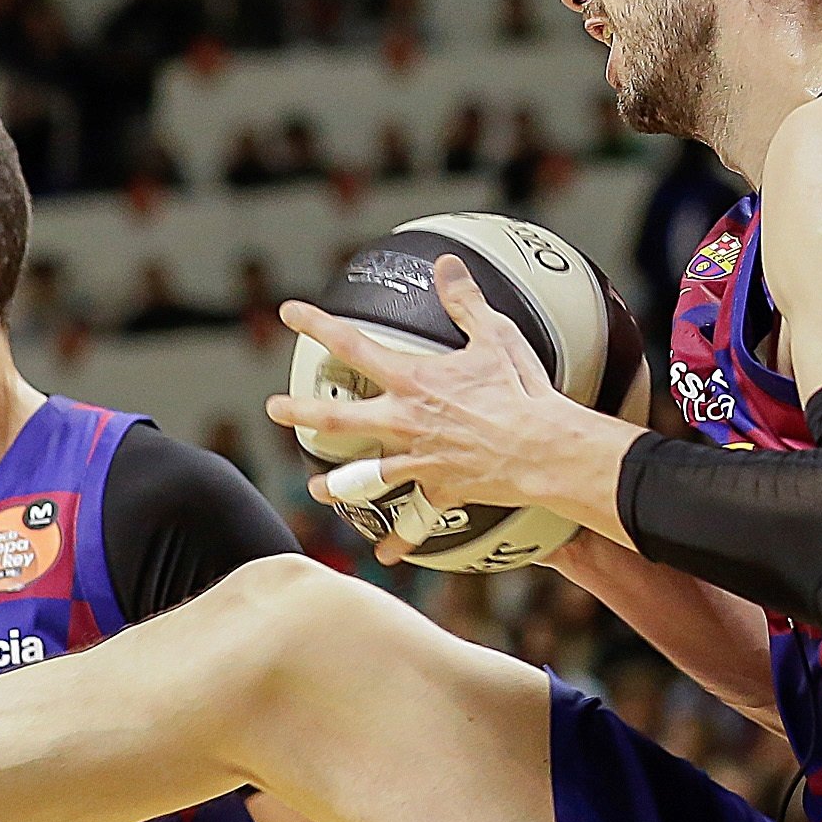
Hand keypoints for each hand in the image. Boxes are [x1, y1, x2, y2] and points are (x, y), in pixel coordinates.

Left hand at [264, 258, 630, 561]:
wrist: (546, 450)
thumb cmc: (522, 391)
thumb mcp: (495, 335)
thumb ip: (464, 300)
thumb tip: (447, 265)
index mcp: (414, 381)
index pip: (353, 346)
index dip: (317, 326)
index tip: (290, 314)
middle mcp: (407, 422)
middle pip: (340, 420)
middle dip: (302, 413)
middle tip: (276, 409)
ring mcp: (421, 459)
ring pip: (365, 475)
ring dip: (336, 484)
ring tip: (315, 488)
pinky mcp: (442, 488)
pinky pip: (416, 520)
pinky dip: (400, 541)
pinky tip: (384, 556)